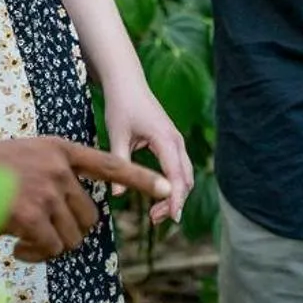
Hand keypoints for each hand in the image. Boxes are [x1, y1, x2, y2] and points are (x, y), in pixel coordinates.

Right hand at [0, 137, 169, 261]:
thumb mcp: (30, 156)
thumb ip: (57, 174)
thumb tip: (79, 215)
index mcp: (61, 149)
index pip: (111, 163)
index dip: (141, 178)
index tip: (169, 187)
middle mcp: (59, 168)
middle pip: (90, 216)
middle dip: (72, 231)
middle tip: (43, 234)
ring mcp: (46, 190)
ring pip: (72, 236)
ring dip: (52, 246)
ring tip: (25, 239)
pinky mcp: (32, 215)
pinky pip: (51, 248)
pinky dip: (37, 255)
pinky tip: (17, 247)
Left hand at [102, 80, 194, 225]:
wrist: (127, 82)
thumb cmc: (121, 105)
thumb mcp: (117, 134)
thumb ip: (120, 162)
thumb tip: (117, 194)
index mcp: (165, 139)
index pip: (176, 175)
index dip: (176, 198)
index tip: (173, 218)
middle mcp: (176, 141)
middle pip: (186, 179)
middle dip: (175, 202)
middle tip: (154, 220)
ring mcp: (176, 142)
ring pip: (185, 175)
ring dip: (174, 195)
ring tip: (154, 215)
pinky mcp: (172, 143)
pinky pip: (179, 169)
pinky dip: (173, 185)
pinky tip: (157, 197)